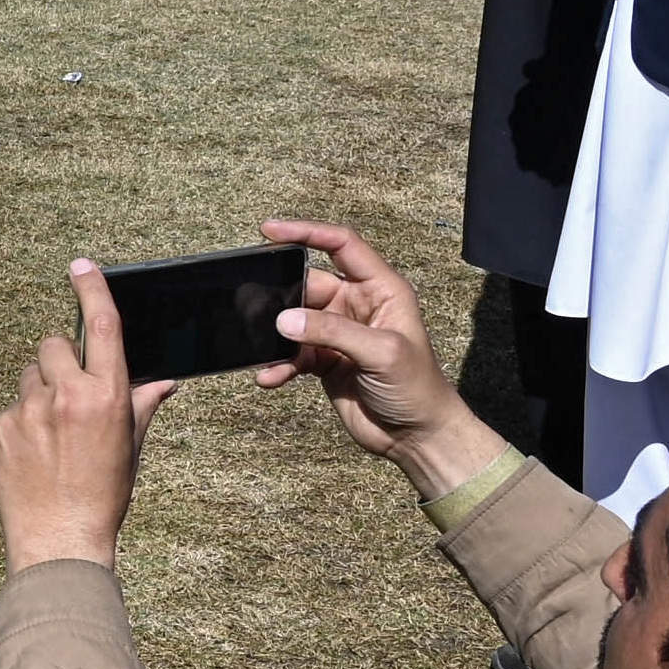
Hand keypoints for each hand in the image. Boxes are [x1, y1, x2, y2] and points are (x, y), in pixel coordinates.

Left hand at [0, 260, 173, 573]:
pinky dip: (22, 421)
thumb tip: (164, 381)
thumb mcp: (131, 447)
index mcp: (107, 395)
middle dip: (61, 360)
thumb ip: (142, 405)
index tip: (81, 266)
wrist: (60, 540)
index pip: (101, 324)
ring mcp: (29, 410)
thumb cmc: (103, 496)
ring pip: (30, 375)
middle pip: (55, 344)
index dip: (92, 288)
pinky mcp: (1, 427)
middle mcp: (67, 395)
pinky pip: (12, 407)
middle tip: (70, 395)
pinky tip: (34, 453)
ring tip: (53, 433)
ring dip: (40, 390)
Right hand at [251, 220, 513, 497]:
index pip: (341, 246)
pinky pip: (291, 354)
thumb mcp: (382, 353)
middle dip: (279, 295)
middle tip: (251, 305)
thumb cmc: (417, 388)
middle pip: (308, 285)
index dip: (307, 233)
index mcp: (382, 289)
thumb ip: (333, 332)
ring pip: (294, 320)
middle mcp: (358, 305)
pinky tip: (269, 377)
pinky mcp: (324, 360)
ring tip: (259, 348)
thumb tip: (284, 320)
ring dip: (275, 335)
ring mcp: (339, 333)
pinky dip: (278, 364)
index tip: (269, 231)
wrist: (416, 437)